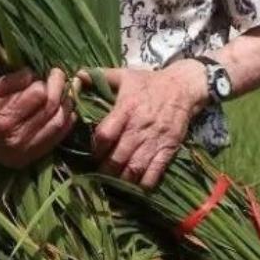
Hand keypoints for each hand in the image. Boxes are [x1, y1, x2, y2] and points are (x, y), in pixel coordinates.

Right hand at [0, 68, 74, 168]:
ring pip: (58, 124)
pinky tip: (66, 110)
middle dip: (60, 88)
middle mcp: (16, 138)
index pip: (38, 95)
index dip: (45, 81)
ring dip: (66, 105)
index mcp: (2, 119)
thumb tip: (32, 74)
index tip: (45, 72)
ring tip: (66, 91)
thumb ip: (9, 82)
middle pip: (50, 109)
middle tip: (59, 75)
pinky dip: (65, 123)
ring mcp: (24, 152)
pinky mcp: (28, 158)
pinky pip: (56, 139)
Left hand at [91, 61, 207, 188]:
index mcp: (126, 108)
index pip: (106, 135)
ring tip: (114, 180)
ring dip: (122, 179)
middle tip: (100, 172)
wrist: (183, 87)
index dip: (96, 148)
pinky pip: (155, 172)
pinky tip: (135, 185)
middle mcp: (139, 127)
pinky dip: (143, 183)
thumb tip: (76, 76)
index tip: (93, 153)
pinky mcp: (168, 149)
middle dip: (105, 169)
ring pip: (134, 168)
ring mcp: (155, 140)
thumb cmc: (149, 82)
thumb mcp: (124, 75)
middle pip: (118, 157)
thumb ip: (99, 76)